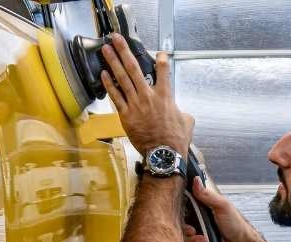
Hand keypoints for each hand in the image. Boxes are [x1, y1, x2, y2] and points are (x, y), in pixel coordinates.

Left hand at [100, 35, 192, 155]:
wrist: (164, 154)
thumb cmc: (176, 139)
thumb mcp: (187, 121)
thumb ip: (181, 110)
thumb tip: (179, 110)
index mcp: (165, 96)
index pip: (163, 71)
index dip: (162, 59)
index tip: (159, 52)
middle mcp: (149, 96)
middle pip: (134, 68)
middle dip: (124, 51)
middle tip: (116, 38)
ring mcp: (135, 104)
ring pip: (122, 78)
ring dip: (113, 62)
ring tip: (106, 49)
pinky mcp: (126, 114)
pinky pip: (115, 96)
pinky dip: (109, 84)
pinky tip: (103, 73)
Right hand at [187, 176, 258, 241]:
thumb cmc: (235, 224)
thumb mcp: (222, 206)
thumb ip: (207, 195)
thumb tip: (196, 180)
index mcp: (201, 208)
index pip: (183, 208)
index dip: (180, 213)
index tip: (183, 217)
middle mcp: (197, 221)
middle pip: (181, 225)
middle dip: (186, 230)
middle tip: (193, 231)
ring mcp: (198, 234)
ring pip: (184, 239)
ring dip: (192, 241)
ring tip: (203, 241)